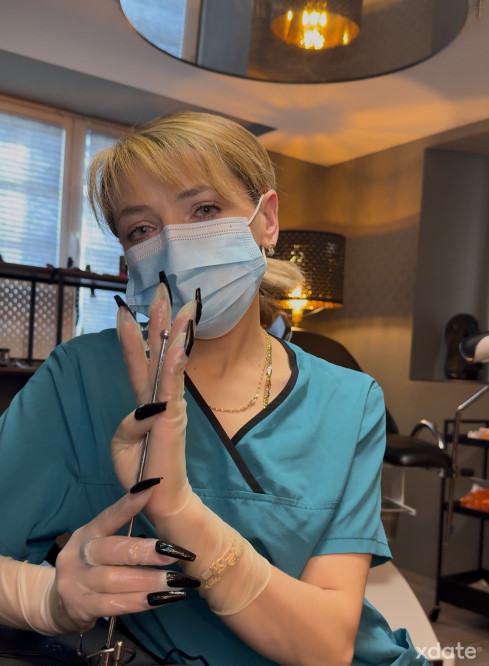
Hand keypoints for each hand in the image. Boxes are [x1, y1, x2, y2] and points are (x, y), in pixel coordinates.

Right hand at [52, 483, 197, 632]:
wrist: (57, 604)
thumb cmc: (91, 569)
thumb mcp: (100, 547)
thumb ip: (123, 537)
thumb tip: (162, 529)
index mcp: (87, 533)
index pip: (108, 516)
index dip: (128, 504)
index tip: (151, 488)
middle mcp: (78, 554)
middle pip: (114, 549)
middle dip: (147, 551)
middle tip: (175, 552)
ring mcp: (76, 582)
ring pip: (116, 579)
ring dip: (150, 580)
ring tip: (176, 580)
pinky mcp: (80, 607)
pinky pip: (114, 604)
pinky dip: (139, 601)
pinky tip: (160, 599)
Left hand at [112, 283, 196, 518]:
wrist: (158, 498)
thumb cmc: (143, 472)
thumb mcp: (123, 444)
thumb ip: (128, 423)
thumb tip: (140, 412)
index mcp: (146, 402)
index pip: (139, 362)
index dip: (132, 336)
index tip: (128, 310)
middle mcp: (159, 397)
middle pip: (159, 351)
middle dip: (161, 319)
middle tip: (163, 288)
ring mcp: (168, 403)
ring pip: (169, 360)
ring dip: (174, 331)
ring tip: (178, 303)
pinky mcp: (172, 415)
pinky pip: (172, 383)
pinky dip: (176, 362)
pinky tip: (180, 341)